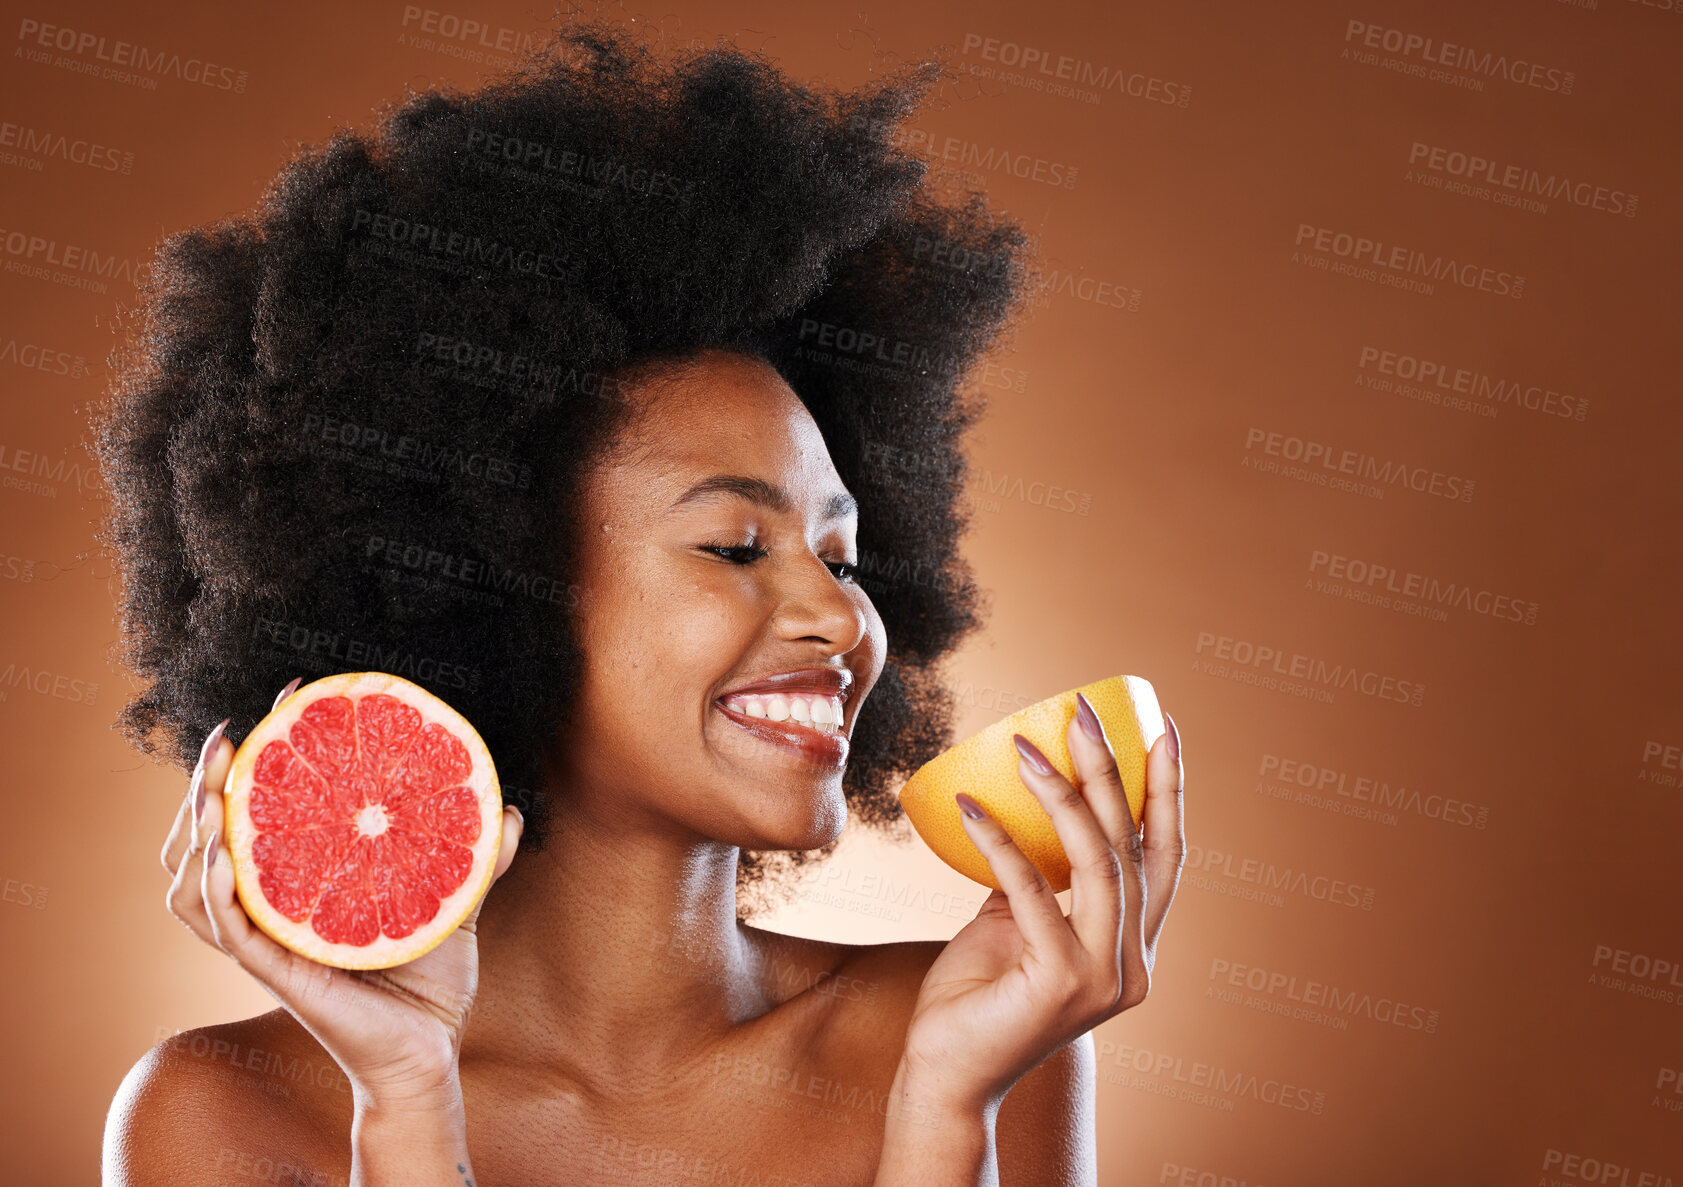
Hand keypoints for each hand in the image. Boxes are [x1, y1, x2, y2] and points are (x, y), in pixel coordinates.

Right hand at [160, 677, 524, 1104]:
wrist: (431, 1048)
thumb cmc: (430, 981)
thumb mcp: (455, 903)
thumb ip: (476, 856)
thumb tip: (507, 809)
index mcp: (302, 884)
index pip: (262, 811)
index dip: (262, 756)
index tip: (287, 696)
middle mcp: (274, 908)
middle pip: (206, 838)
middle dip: (205, 782)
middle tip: (230, 734)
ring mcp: (269, 941)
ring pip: (195, 882)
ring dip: (192, 831)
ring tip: (211, 786)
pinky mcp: (277, 974)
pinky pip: (226, 930)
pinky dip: (217, 891)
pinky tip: (225, 856)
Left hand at [897, 695, 1184, 1111]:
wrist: (944, 1075)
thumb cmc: (976, 999)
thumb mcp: (1015, 926)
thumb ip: (1035, 882)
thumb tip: (1019, 814)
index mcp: (1133, 950)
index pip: (1166, 857)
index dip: (1170, 792)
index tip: (1163, 729)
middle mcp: (1132, 966)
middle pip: (1132, 848)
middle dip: (1113, 771)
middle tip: (1082, 713)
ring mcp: (1102, 980)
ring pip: (1097, 864)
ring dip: (1062, 795)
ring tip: (1025, 745)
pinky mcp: (1057, 984)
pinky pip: (1031, 892)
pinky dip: (1001, 842)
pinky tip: (969, 806)